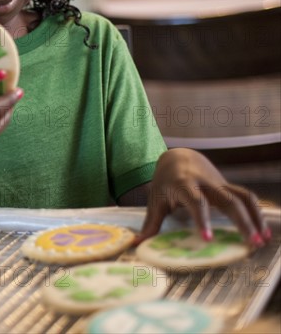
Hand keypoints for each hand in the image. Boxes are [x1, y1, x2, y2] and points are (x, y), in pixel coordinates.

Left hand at [137, 147, 270, 247]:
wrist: (178, 157)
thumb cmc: (165, 182)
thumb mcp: (155, 199)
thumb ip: (150, 222)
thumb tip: (136, 244)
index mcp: (184, 184)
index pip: (195, 202)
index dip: (202, 219)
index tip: (208, 239)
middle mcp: (205, 182)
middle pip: (227, 199)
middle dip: (241, 221)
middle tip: (250, 243)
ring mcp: (219, 183)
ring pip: (242, 196)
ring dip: (254, 218)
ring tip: (262, 241)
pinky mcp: (227, 186)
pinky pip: (246, 197)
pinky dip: (257, 213)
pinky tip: (263, 232)